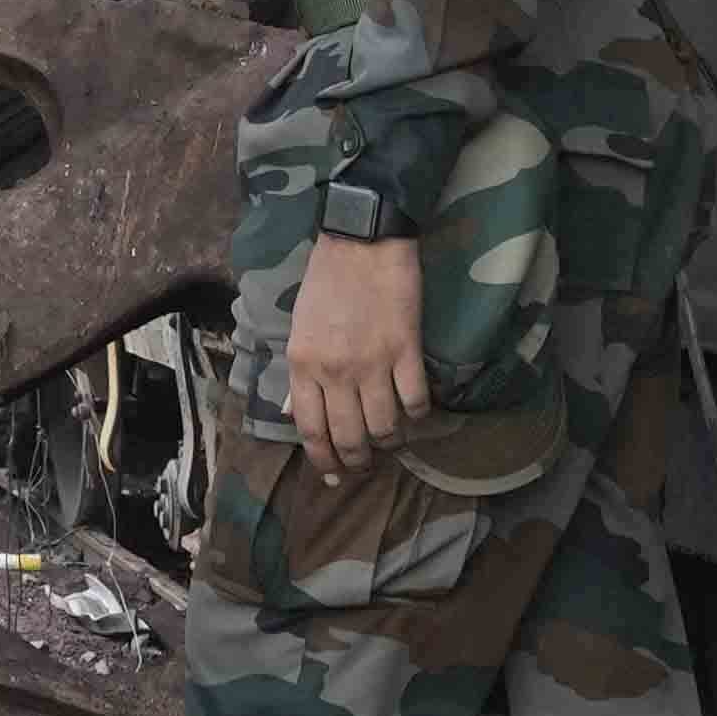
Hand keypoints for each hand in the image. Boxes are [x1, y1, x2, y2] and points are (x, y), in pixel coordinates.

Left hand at [281, 226, 433, 464]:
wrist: (362, 241)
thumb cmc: (325, 281)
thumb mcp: (299, 328)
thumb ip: (302, 373)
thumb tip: (303, 415)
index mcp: (304, 365)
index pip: (311, 429)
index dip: (323, 459)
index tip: (332, 474)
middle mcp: (335, 372)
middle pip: (349, 436)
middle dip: (357, 461)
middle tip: (364, 467)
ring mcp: (373, 363)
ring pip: (384, 426)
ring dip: (390, 441)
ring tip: (392, 441)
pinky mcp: (406, 350)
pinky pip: (415, 400)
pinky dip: (417, 414)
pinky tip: (415, 412)